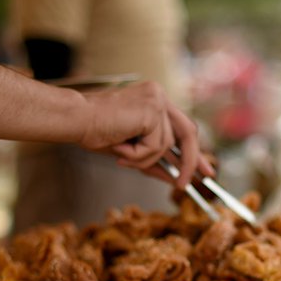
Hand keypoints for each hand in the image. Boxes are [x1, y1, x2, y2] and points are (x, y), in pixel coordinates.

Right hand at [78, 81, 213, 186]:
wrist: (76, 120)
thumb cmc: (95, 131)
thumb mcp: (131, 151)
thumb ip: (154, 161)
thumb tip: (174, 178)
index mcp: (154, 100)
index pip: (183, 127)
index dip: (195, 151)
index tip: (204, 171)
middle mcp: (159, 96)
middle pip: (188, 133)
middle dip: (191, 161)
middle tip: (185, 185)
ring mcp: (157, 101)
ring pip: (166, 146)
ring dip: (144, 159)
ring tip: (121, 154)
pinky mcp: (152, 111)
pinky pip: (156, 147)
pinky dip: (138, 155)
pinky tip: (120, 147)